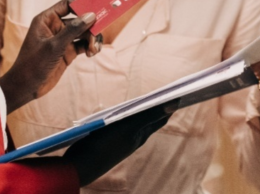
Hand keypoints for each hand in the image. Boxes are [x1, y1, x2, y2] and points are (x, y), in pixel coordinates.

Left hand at [0, 0, 100, 112]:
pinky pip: (83, 44)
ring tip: (93, 49)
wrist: (26, 87)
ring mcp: (62, 39)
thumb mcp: (54, 46)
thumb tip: (90, 15)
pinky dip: (89, 47)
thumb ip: (72, 30)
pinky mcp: (67, 52)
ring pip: (83, 32)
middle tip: (97, 36)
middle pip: (79, 19)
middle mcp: (55, 27)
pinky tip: (91, 53)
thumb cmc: (33, 64)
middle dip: (90, 27)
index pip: (67, 5)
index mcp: (47, 20)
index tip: (94, 15)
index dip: (81, 7)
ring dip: (91, 39)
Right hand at [62, 99, 177, 185]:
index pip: (161, 117)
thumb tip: (173, 105)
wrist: (80, 167)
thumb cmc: (104, 146)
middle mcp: (134, 138)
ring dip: (143, 110)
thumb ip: (149, 115)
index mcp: (140, 135)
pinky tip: (123, 111)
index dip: (170, 104)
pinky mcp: (109, 140)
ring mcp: (122, 140)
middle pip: (150, 119)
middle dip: (159, 106)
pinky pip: (123, 124)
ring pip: (137, 122)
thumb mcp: (128, 128)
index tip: (178, 91)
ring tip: (150, 98)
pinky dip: (128, 115)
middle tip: (167, 91)